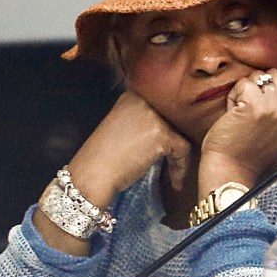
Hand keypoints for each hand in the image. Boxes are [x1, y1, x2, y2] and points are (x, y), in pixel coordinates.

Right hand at [66, 90, 191, 207]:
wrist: (93, 173)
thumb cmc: (104, 156)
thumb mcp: (122, 126)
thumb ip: (142, 120)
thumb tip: (170, 128)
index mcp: (132, 95)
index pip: (163, 107)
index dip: (169, 128)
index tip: (167, 149)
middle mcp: (144, 100)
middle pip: (175, 119)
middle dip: (175, 142)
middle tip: (173, 161)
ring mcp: (153, 116)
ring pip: (181, 134)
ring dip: (178, 157)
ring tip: (173, 174)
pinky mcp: (161, 134)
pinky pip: (183, 150)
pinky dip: (180, 167)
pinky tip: (174, 181)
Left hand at [199, 69, 276, 196]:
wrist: (233, 169)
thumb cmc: (252, 151)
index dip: (274, 89)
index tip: (263, 109)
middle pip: (276, 75)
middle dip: (259, 88)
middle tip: (251, 111)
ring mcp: (276, 107)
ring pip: (258, 77)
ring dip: (245, 92)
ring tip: (242, 113)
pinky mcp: (256, 105)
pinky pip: (243, 83)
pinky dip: (233, 96)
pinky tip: (234, 114)